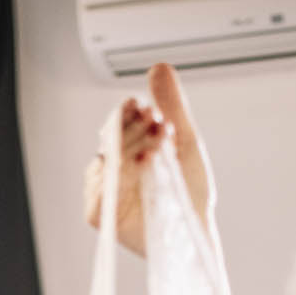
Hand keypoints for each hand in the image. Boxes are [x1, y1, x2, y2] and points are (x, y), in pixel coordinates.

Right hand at [83, 62, 216, 256]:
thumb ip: (171, 105)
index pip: (116, 124)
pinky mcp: (101, 215)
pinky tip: (143, 165)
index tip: (143, 105)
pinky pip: (100, 192)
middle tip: (158, 122)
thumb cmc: (189, 191)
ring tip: (158, 145)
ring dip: (132, 149)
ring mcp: (103, 192)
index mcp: (127, 150)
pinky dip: (121, 178)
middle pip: (109, 140)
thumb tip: (159, 67)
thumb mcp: (183, 140)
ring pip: (105, 162)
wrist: (195, 227)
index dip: (127, 113)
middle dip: (134, 129)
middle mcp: (111, 169)